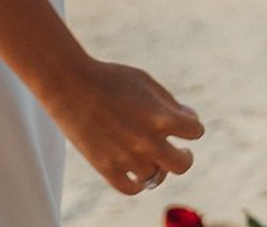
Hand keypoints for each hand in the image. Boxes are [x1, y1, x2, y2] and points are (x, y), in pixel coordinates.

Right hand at [47, 54, 204, 195]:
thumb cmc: (111, 78)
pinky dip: (138, 183)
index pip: (195, 131)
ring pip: (156, 177)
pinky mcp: (106, 169)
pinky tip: (136, 171)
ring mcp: (127, 159)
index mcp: (160, 116)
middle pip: (182, 165)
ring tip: (151, 155)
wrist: (71, 85)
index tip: (185, 124)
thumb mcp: (145, 81)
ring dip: (158, 166)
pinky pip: (131, 188)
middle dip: (185, 157)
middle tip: (180, 152)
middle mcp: (147, 142)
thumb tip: (189, 119)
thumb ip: (169, 102)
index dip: (193, 127)